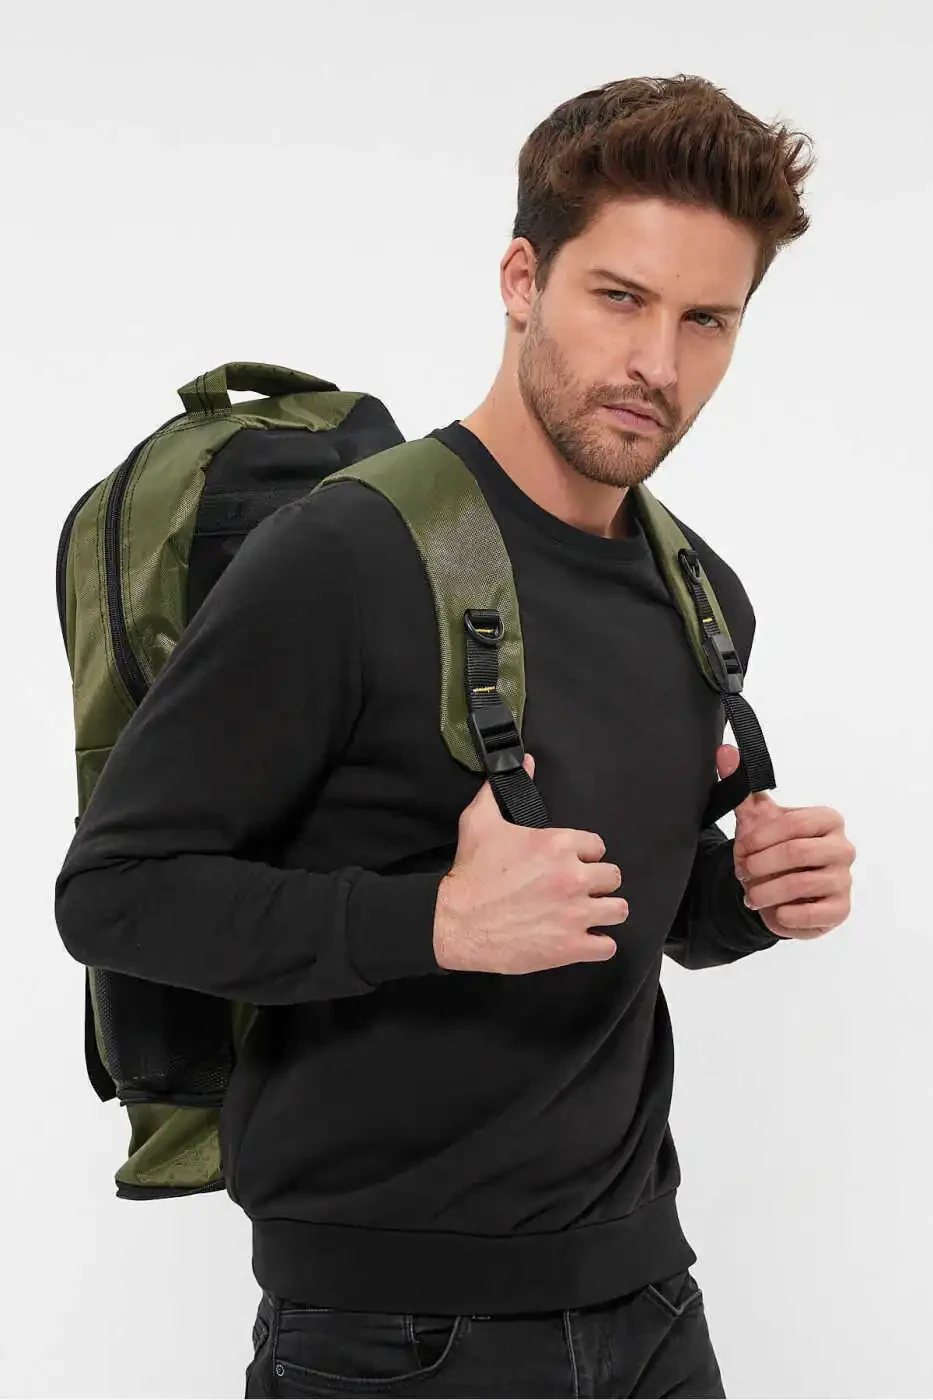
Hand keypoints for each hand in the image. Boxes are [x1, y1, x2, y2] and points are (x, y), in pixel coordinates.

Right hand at [434, 753, 628, 973]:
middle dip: (597, 882)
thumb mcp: (481, 821)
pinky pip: (607, 947)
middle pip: (613, 877)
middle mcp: (572, 877)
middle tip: (578, 889)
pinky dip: (598, 945)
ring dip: (605, 911)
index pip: (597, 846)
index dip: (584, 855)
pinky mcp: (570, 947)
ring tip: (588, 913)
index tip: (571, 863)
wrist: (455, 922)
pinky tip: (584, 939)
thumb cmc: (470, 873)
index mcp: (557, 845)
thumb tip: (525, 762)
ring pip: (618, 909)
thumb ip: (503, 789)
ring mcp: (574, 914)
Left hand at [717, 744, 855, 939]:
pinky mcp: (840, 910)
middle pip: (795, 854)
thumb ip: (742, 785)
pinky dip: (783, 915)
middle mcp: (843, 847)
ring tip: (751, 894)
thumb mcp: (755, 817)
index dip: (759, 839)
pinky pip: (809, 915)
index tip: (741, 850)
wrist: (778, 890)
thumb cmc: (771, 848)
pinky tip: (774, 911)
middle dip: (760, 866)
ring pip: (799, 885)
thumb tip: (726, 751)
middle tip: (743, 873)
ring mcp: (844, 879)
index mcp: (827, 819)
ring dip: (765, 892)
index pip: (791, 824)